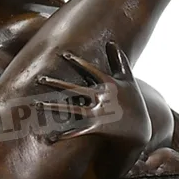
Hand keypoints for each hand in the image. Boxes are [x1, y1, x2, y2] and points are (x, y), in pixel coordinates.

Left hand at [35, 42, 151, 177]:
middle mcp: (101, 97)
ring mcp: (98, 113)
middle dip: (56, 84)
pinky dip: (65, 135)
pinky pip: (78, 131)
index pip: (90, 70)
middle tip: (39, 79)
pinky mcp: (96, 127)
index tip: (62, 54)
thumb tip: (112, 41)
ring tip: (37, 104)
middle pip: (74, 89)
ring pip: (71, 109)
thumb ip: (119, 60)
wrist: (141, 129)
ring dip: (53, 107)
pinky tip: (51, 137)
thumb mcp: (128, 78)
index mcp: (108, 84)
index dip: (77, 62)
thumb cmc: (134, 100)